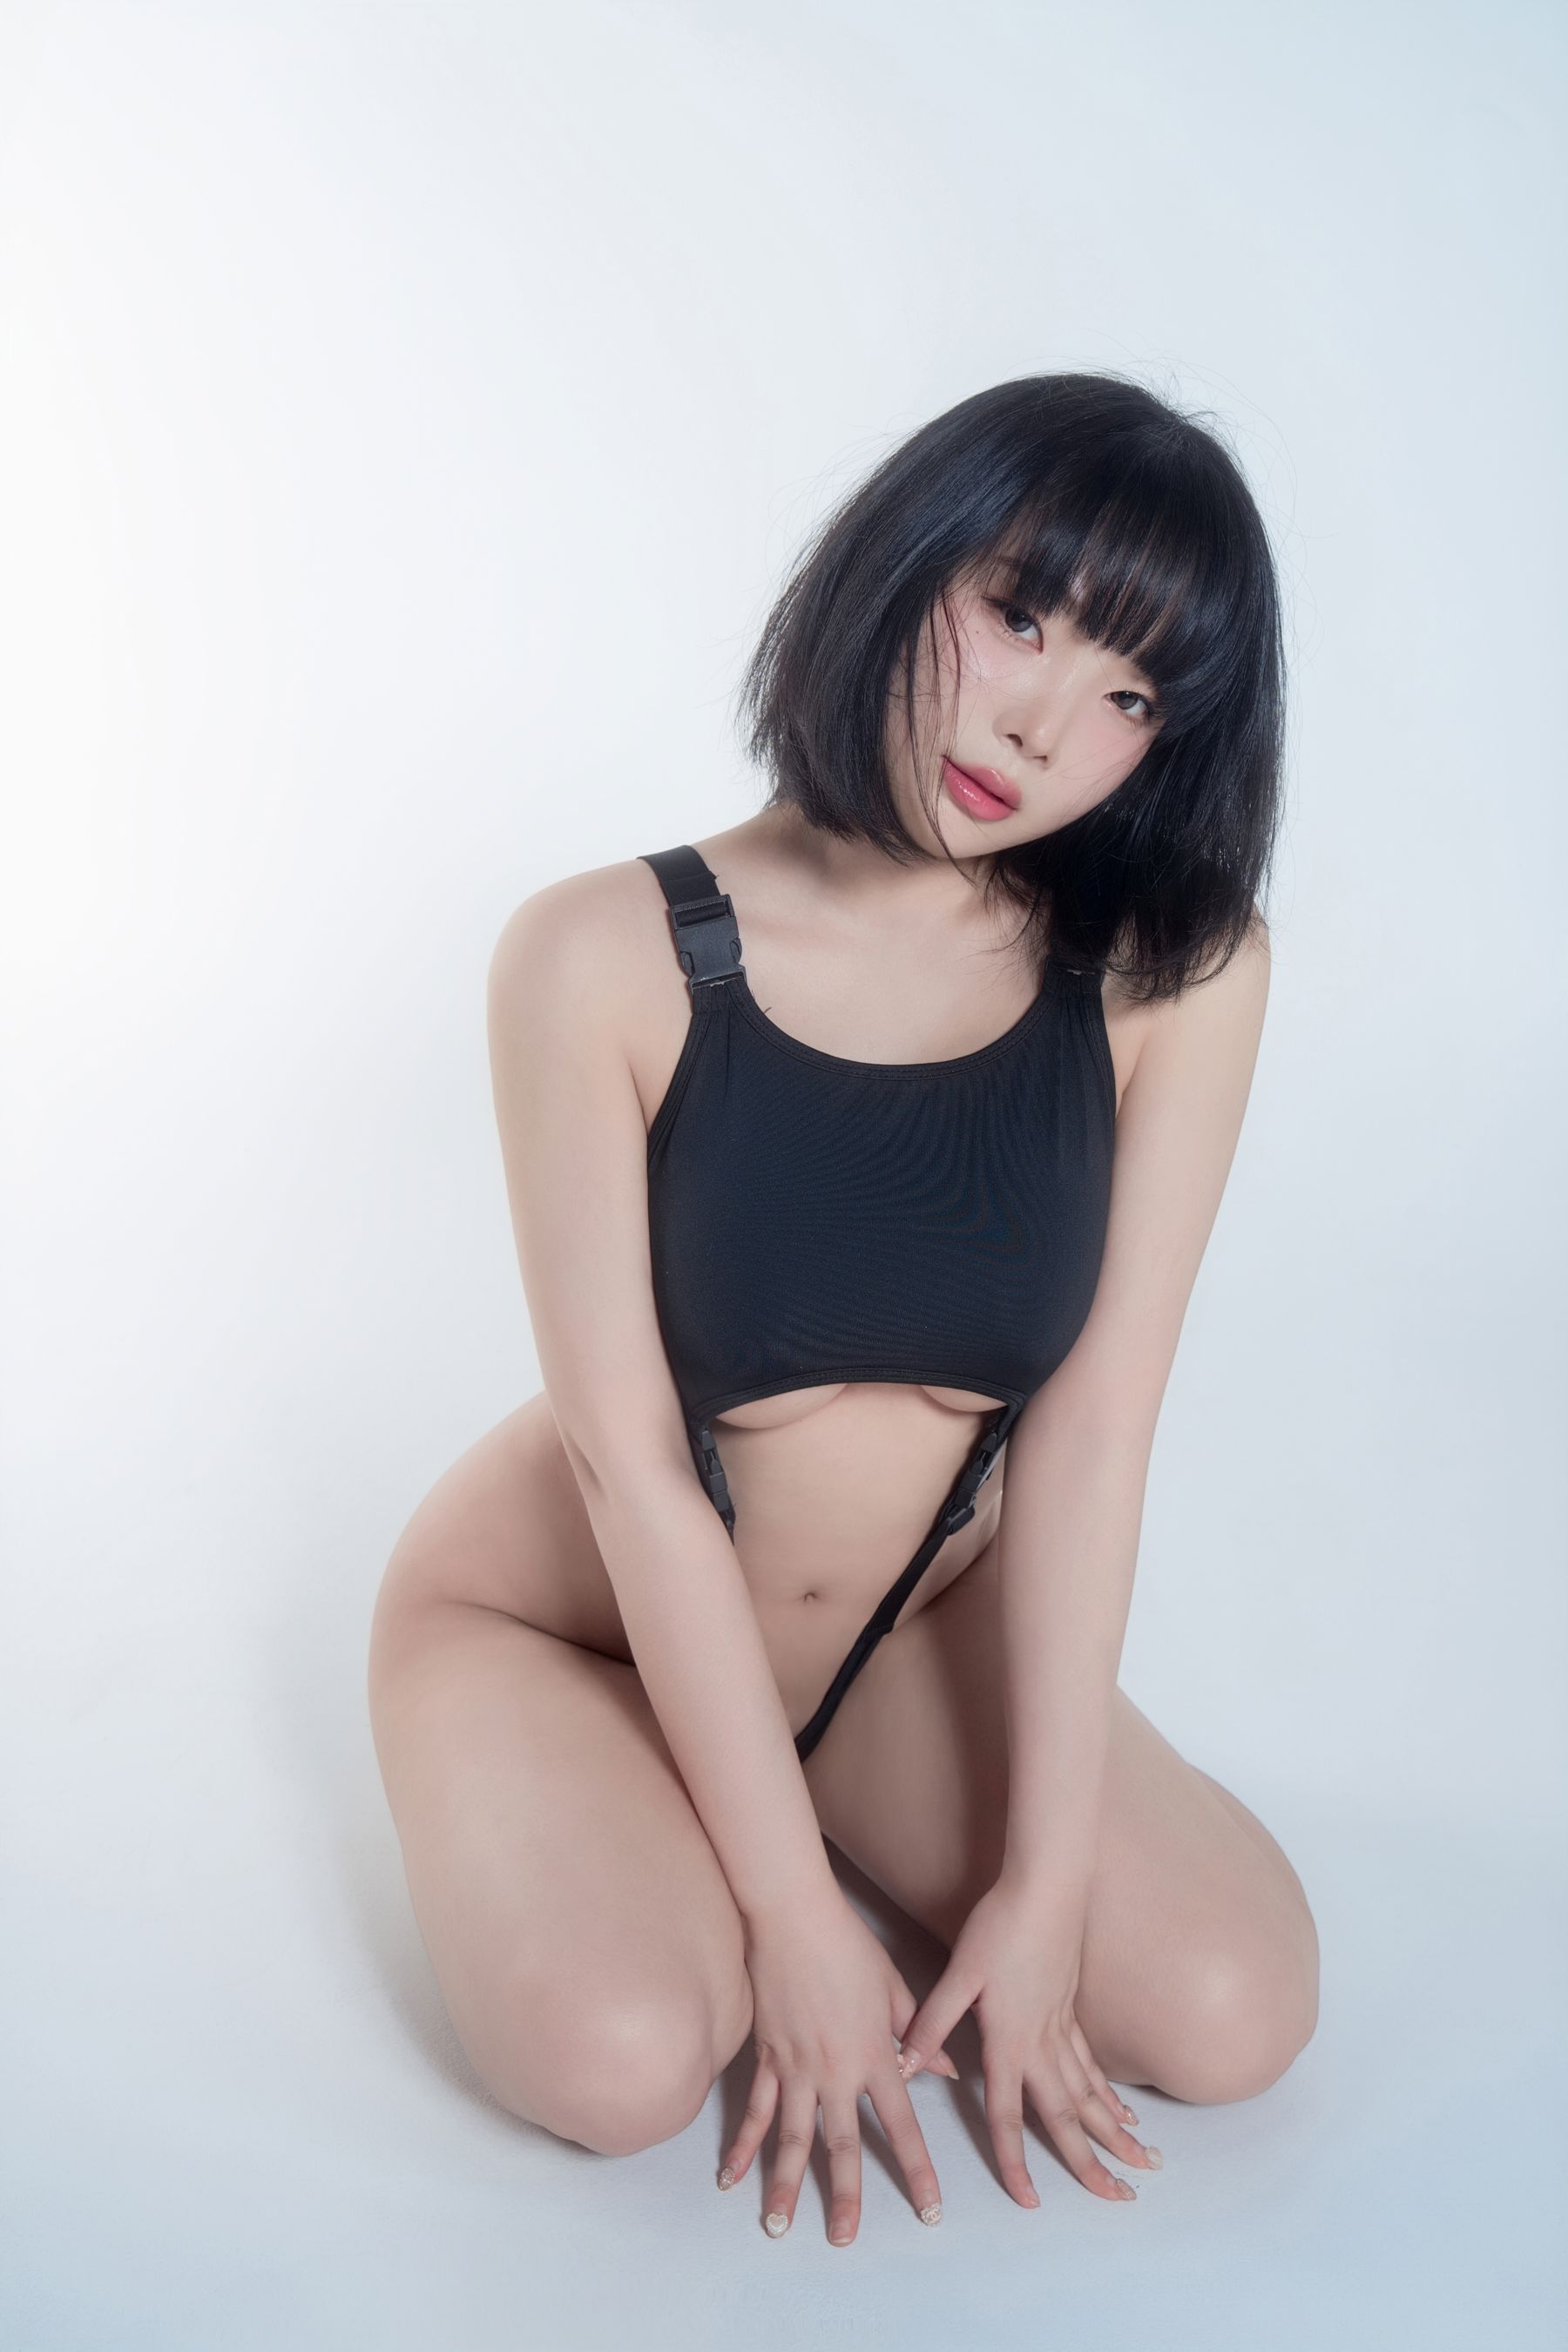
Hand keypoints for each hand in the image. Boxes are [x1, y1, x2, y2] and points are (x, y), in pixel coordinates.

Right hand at [718, 1893, 959, 2244]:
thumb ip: (918, 2033)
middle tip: (843, 2241)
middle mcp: (835, 2072)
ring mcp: (795, 2068)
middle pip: (842, 2146)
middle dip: (845, 2198)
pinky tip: (729, 2177)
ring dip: (784, 2187)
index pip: (903, 2126)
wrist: (794, 1916)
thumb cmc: (849, 1946)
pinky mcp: (765, 2056)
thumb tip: (943, 2069)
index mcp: (875, 2056)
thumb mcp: (895, 1988)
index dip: (917, 2172)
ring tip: (778, 2228)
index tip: (929, 2211)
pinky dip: (741, 2145)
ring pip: (791, 2139)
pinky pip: (754, 2110)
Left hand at [898, 1878, 1160, 2206]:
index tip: (1029, 2201)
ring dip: (1114, 2133)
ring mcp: (1063, 2026)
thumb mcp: (959, 1974)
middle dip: (1092, 2162)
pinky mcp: (1072, 2009)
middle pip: (1068, 2116)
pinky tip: (1123, 2112)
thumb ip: (934, 2023)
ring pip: (1091, 2094)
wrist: (1045, 1886)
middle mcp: (1042, 2043)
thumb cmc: (998, 1926)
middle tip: (1120, 2199)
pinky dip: (1109, 2093)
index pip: (1009, 2115)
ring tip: (1142, 2164)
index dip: (1015, 2160)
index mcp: (1009, 2040)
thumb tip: (906, 2064)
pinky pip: (1094, 2064)